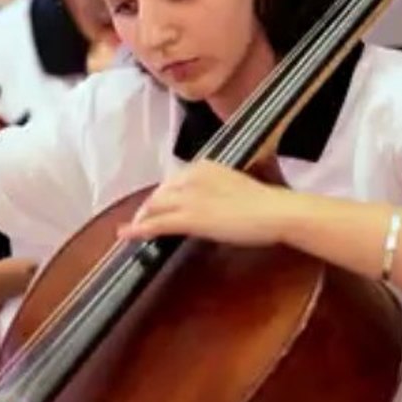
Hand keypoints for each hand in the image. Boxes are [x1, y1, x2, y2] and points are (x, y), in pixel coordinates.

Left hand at [118, 160, 289, 245]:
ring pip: (154, 207)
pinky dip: (138, 230)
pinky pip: (156, 224)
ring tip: (130, 231)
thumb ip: (216, 189)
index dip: (161, 197)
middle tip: (140, 222)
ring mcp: (188, 197)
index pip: (172, 182)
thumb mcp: (234, 186)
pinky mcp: (189, 218)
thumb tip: (210, 203)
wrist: (275, 211)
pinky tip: (126, 235)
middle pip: (159, 194)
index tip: (157, 206)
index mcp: (203, 166)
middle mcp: (191, 177)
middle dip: (147, 208)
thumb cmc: (265, 202)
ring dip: (140, 219)